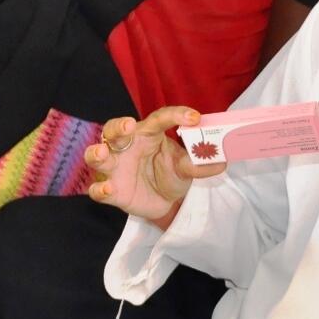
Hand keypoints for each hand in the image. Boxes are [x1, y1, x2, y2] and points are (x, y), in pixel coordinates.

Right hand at [85, 106, 225, 227]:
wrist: (163, 203)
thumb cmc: (169, 174)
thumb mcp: (186, 169)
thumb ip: (199, 164)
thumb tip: (222, 162)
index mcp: (147, 134)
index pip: (158, 119)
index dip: (175, 115)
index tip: (194, 118)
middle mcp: (127, 147)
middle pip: (114, 130)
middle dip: (118, 127)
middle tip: (129, 126)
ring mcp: (115, 168)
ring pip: (97, 155)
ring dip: (97, 153)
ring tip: (103, 154)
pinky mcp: (111, 190)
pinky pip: (97, 189)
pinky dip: (100, 189)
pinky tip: (108, 189)